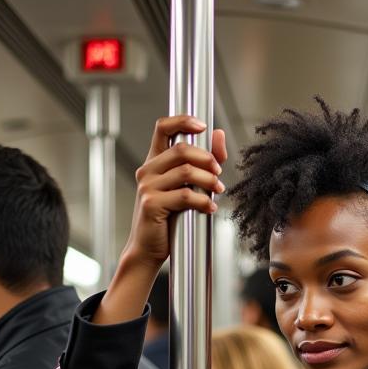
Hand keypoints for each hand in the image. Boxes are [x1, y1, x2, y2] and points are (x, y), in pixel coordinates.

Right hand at [96, 116, 226, 325]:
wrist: (148, 248)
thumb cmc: (168, 219)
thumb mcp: (186, 187)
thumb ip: (203, 162)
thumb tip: (219, 135)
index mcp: (154, 162)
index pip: (163, 128)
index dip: (183, 120)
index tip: (202, 126)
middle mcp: (148, 171)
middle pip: (182, 150)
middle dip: (206, 159)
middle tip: (219, 173)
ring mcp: (148, 187)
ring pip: (186, 173)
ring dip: (208, 181)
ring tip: (218, 190)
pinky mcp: (152, 204)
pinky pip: (185, 196)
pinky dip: (203, 202)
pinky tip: (210, 208)